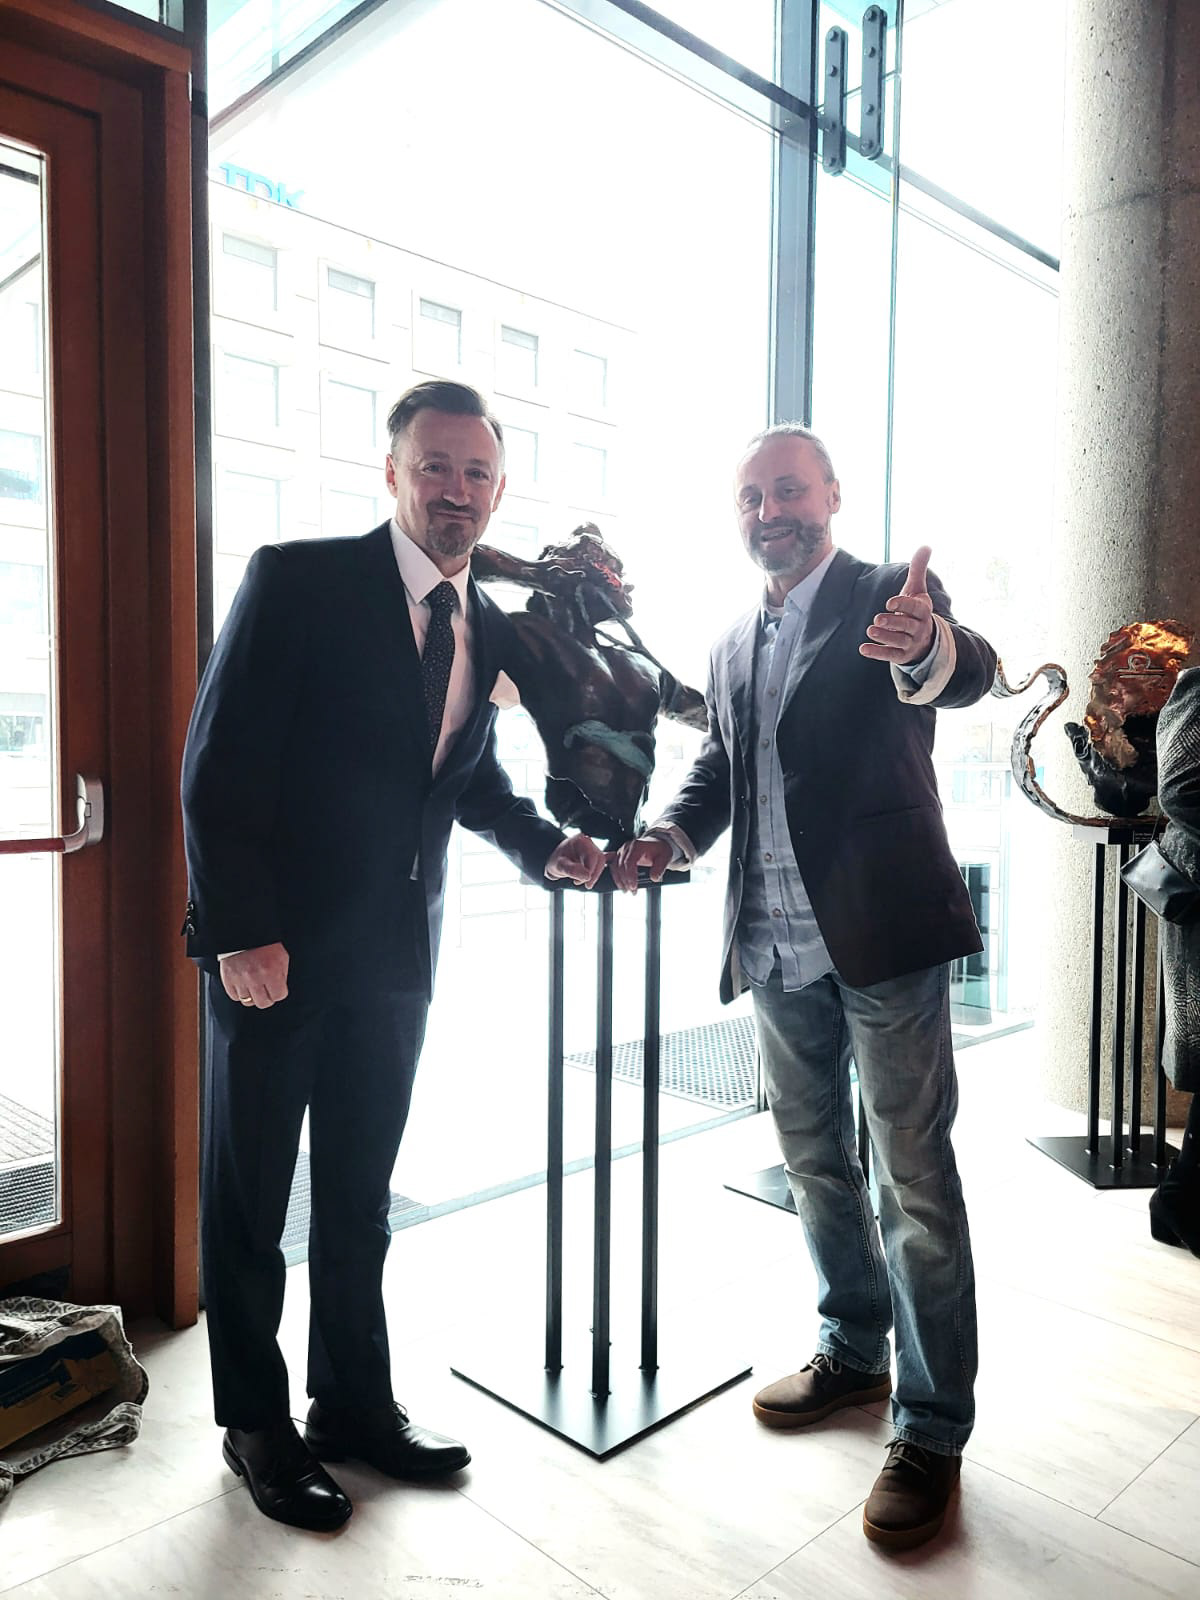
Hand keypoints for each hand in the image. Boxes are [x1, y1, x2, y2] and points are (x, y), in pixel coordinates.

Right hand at [220, 942, 288, 1008]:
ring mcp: (240, 980)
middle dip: (267, 997)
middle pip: (263, 1003)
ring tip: (254, 987)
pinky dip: (239, 993)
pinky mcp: (228, 979)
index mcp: (271, 972)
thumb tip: (280, 988)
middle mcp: (255, 978)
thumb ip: (282, 974)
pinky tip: (243, 985)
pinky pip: (234, 996)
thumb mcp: (281, 956)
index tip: (277, 988)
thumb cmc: (263, 943)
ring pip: (248, 1001)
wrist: (242, 932)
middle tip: (266, 990)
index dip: (279, 992)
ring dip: (252, 996)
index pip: (279, 996)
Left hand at [545, 833, 607, 889]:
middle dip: (594, 874)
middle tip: (586, 885)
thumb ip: (572, 870)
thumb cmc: (556, 861)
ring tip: (583, 882)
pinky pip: (599, 864)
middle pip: (599, 858)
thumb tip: (587, 876)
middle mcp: (588, 842)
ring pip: (600, 862)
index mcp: (580, 840)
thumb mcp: (560, 866)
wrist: (553, 860)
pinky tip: (586, 879)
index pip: (593, 855)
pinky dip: (595, 873)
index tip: (586, 881)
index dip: (592, 870)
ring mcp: (591, 848)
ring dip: (594, 874)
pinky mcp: (593, 856)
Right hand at [610, 834, 672, 892]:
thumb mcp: (665, 857)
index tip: (634, 886)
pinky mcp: (619, 855)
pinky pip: (614, 866)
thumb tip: (654, 878)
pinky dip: (616, 876)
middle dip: (625, 880)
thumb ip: (660, 868)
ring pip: (615, 867)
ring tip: (626, 890)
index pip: (629, 861)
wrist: (657, 844)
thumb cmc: (660, 850)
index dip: (630, 875)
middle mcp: (627, 847)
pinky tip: (621, 884)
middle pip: (621, 865)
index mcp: (638, 846)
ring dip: (619, 880)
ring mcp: (622, 851)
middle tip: (632, 891)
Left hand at [859, 545, 935, 665]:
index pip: (916, 609)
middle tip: (877, 619)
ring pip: (899, 641)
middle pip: (907, 626)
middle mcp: (919, 628)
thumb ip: (918, 569)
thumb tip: (926, 546)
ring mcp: (911, 643)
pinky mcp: (902, 655)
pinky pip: (891, 655)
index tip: (889, 602)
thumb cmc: (915, 610)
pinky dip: (877, 653)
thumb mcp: (917, 589)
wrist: (924, 639)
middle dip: (893, 622)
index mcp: (923, 611)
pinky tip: (863, 649)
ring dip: (884, 637)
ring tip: (870, 631)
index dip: (903, 606)